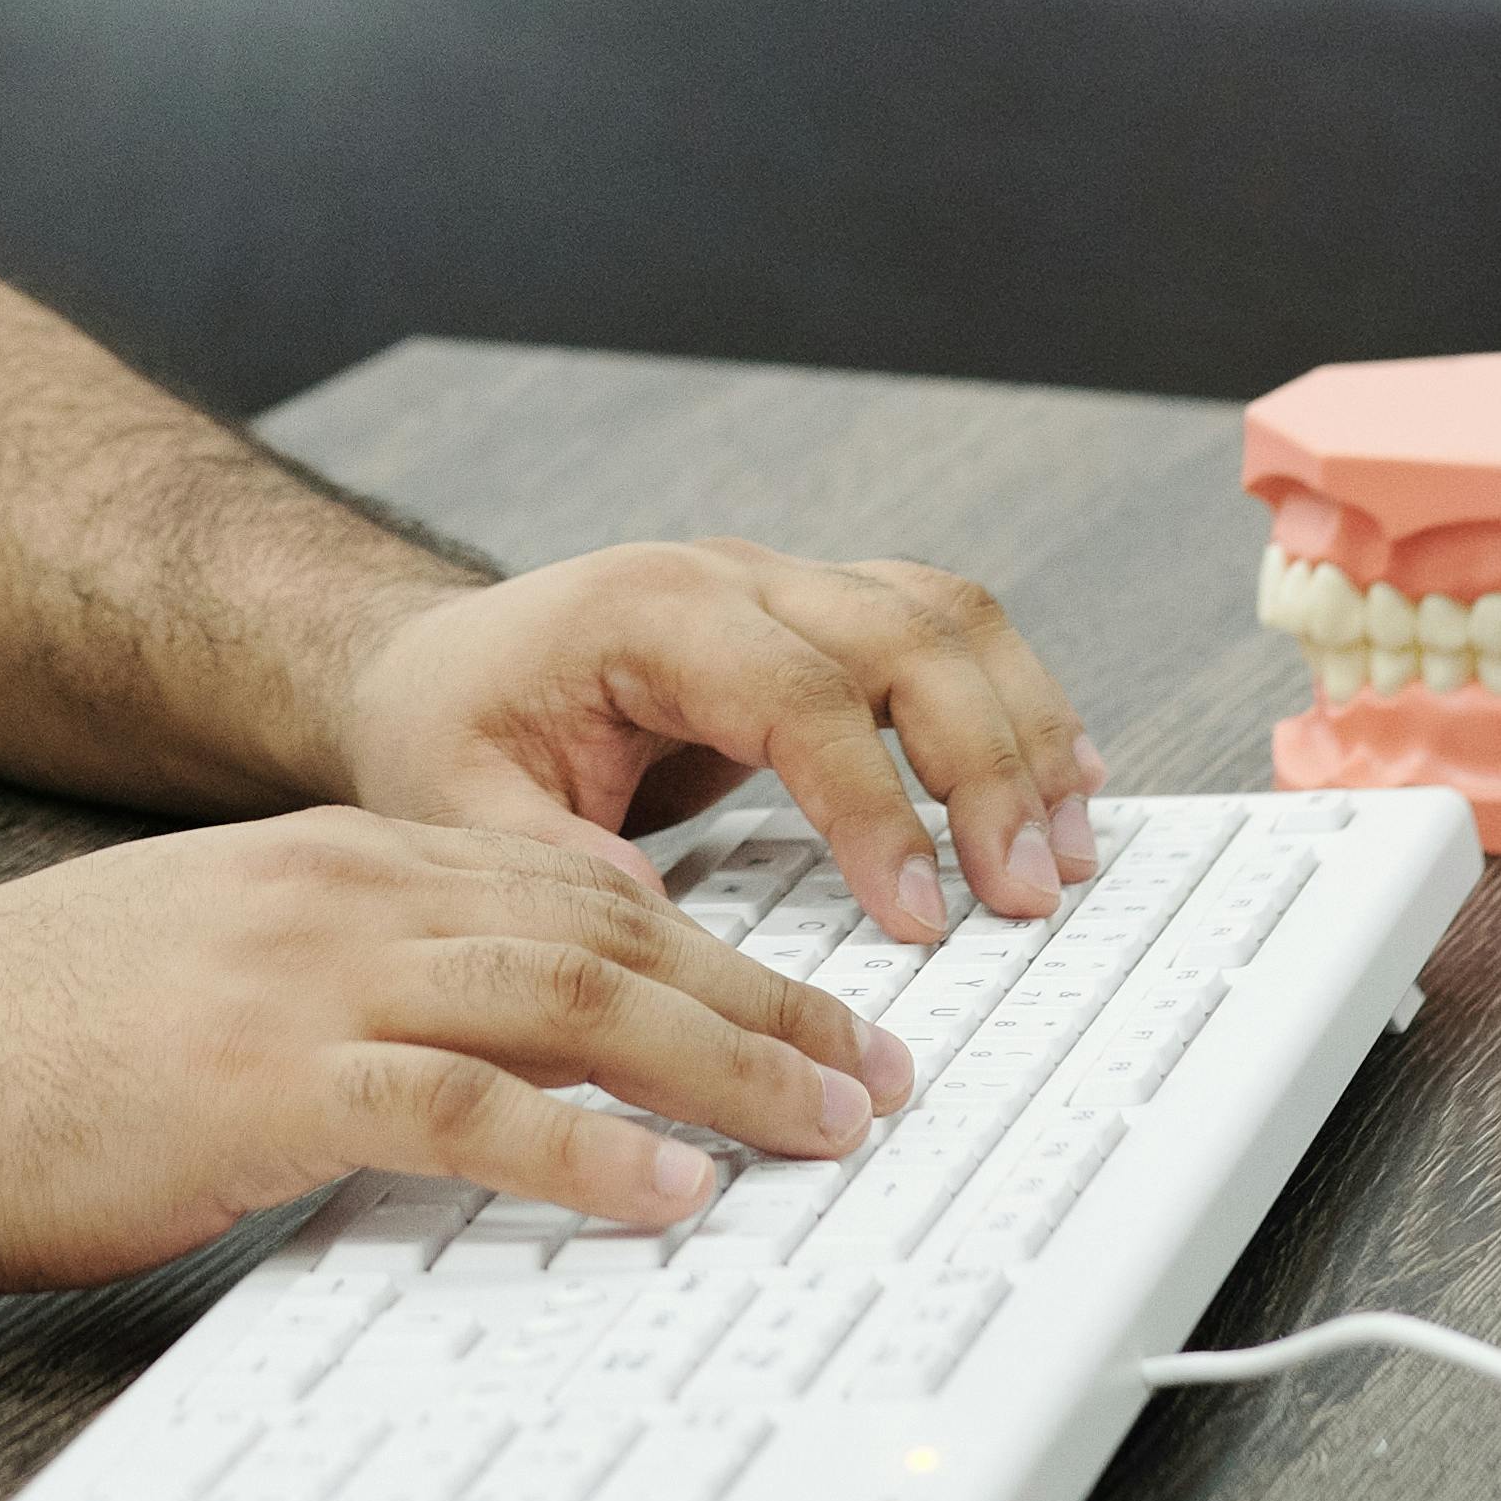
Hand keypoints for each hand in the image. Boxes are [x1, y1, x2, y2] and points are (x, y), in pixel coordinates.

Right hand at [0, 812, 923, 1287]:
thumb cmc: (6, 1044)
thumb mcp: (194, 971)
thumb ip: (323, 992)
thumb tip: (434, 1064)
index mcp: (330, 864)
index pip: (568, 884)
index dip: (708, 944)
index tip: (795, 1004)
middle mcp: (342, 895)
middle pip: (610, 934)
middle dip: (765, 1003)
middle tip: (873, 1070)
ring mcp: (309, 981)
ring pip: (576, 1002)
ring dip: (727, 1069)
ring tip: (827, 1127)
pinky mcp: (267, 1084)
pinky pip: (470, 1110)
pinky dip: (588, 1155)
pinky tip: (668, 1194)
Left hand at [329, 537, 1112, 943]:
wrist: (433, 664)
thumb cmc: (447, 726)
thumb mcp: (453, 802)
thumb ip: (545, 861)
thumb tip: (652, 921)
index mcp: (648, 611)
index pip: (801, 694)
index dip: (875, 806)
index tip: (920, 915)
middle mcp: (734, 579)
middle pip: (907, 638)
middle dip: (986, 768)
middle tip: (1024, 893)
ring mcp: (785, 587)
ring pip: (949, 619)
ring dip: (1024, 728)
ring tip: (1067, 845)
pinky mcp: (817, 620)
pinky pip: (942, 633)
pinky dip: (1012, 701)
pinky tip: (1059, 777)